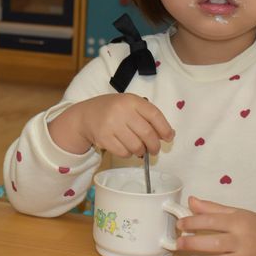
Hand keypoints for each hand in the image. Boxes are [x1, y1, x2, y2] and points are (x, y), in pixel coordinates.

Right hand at [48, 93, 173, 155]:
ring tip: (139, 149)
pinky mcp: (103, 138)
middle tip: (155, 150)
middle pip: (147, 133)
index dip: (165, 129)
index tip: (169, 137)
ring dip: (141, 151)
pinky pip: (124, 152)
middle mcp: (121, 110)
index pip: (154, 115)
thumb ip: (148, 116)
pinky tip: (126, 148)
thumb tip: (169, 134)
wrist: (86, 115)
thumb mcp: (130, 105)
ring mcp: (111, 125)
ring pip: (136, 146)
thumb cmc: (113, 110)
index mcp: (131, 100)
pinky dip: (128, 154)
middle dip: (155, 145)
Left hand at [176, 196, 255, 255]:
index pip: (211, 220)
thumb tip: (191, 201)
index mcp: (239, 222)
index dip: (192, 222)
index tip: (180, 224)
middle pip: (215, 243)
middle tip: (179, 243)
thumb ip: (212, 208)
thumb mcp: (236, 212)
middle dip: (192, 243)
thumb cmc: (255, 226)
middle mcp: (243, 241)